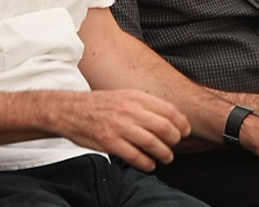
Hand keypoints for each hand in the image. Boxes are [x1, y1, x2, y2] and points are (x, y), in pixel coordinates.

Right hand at [47, 89, 189, 171]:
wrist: (71, 110)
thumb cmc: (100, 104)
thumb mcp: (124, 95)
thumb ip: (143, 103)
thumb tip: (167, 115)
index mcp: (135, 96)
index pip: (167, 109)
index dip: (181, 122)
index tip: (186, 130)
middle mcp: (129, 110)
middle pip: (163, 127)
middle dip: (175, 139)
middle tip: (176, 144)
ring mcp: (120, 127)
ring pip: (152, 143)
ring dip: (164, 153)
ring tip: (167, 157)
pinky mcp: (110, 142)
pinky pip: (135, 156)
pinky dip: (147, 163)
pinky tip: (150, 164)